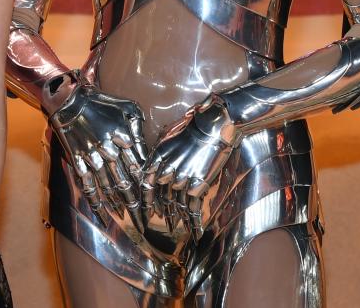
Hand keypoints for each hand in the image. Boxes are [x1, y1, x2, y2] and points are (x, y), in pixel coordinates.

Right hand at [46, 76, 148, 222]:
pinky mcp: (78, 162)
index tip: (155, 202)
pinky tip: (104, 217)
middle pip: (126, 183)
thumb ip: (139, 126)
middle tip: (144, 219)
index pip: (140, 169)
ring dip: (119, 205)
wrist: (71, 100)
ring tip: (128, 218)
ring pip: (109, 188)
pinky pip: (88, 188)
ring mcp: (93, 158)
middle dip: (136, 203)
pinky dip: (96, 204)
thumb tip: (146, 147)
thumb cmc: (103, 103)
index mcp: (124, 138)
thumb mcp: (128, 107)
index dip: (148, 187)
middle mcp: (110, 151)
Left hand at [142, 95, 238, 238]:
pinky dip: (194, 222)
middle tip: (165, 225)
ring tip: (178, 229)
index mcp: (156, 159)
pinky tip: (195, 232)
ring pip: (177, 207)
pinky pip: (193, 209)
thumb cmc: (192, 129)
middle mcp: (166, 172)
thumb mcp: (168, 137)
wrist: (213, 127)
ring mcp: (181, 181)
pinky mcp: (197, 186)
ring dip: (178, 220)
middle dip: (163, 214)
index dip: (146, 202)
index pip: (146, 186)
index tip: (146, 213)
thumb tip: (155, 167)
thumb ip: (160, 155)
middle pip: (161, 199)